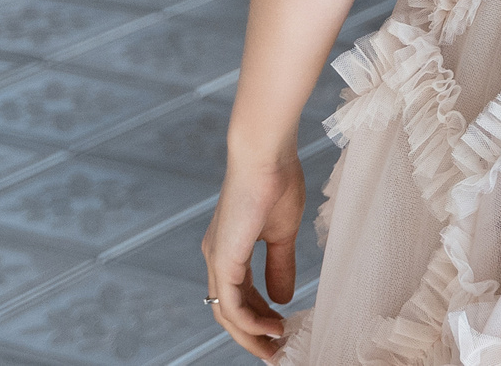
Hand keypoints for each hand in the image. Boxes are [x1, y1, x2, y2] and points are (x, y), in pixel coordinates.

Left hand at [205, 147, 303, 357]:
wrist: (266, 154)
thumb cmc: (276, 181)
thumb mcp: (283, 233)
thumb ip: (281, 266)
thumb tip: (283, 299)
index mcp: (230, 249)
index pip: (240, 296)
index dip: (260, 318)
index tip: (282, 332)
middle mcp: (217, 257)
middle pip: (229, 312)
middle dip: (253, 336)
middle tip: (276, 352)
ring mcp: (217, 259)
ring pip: (227, 313)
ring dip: (252, 334)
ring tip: (278, 345)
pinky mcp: (223, 258)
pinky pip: (232, 303)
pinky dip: (251, 320)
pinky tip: (273, 326)